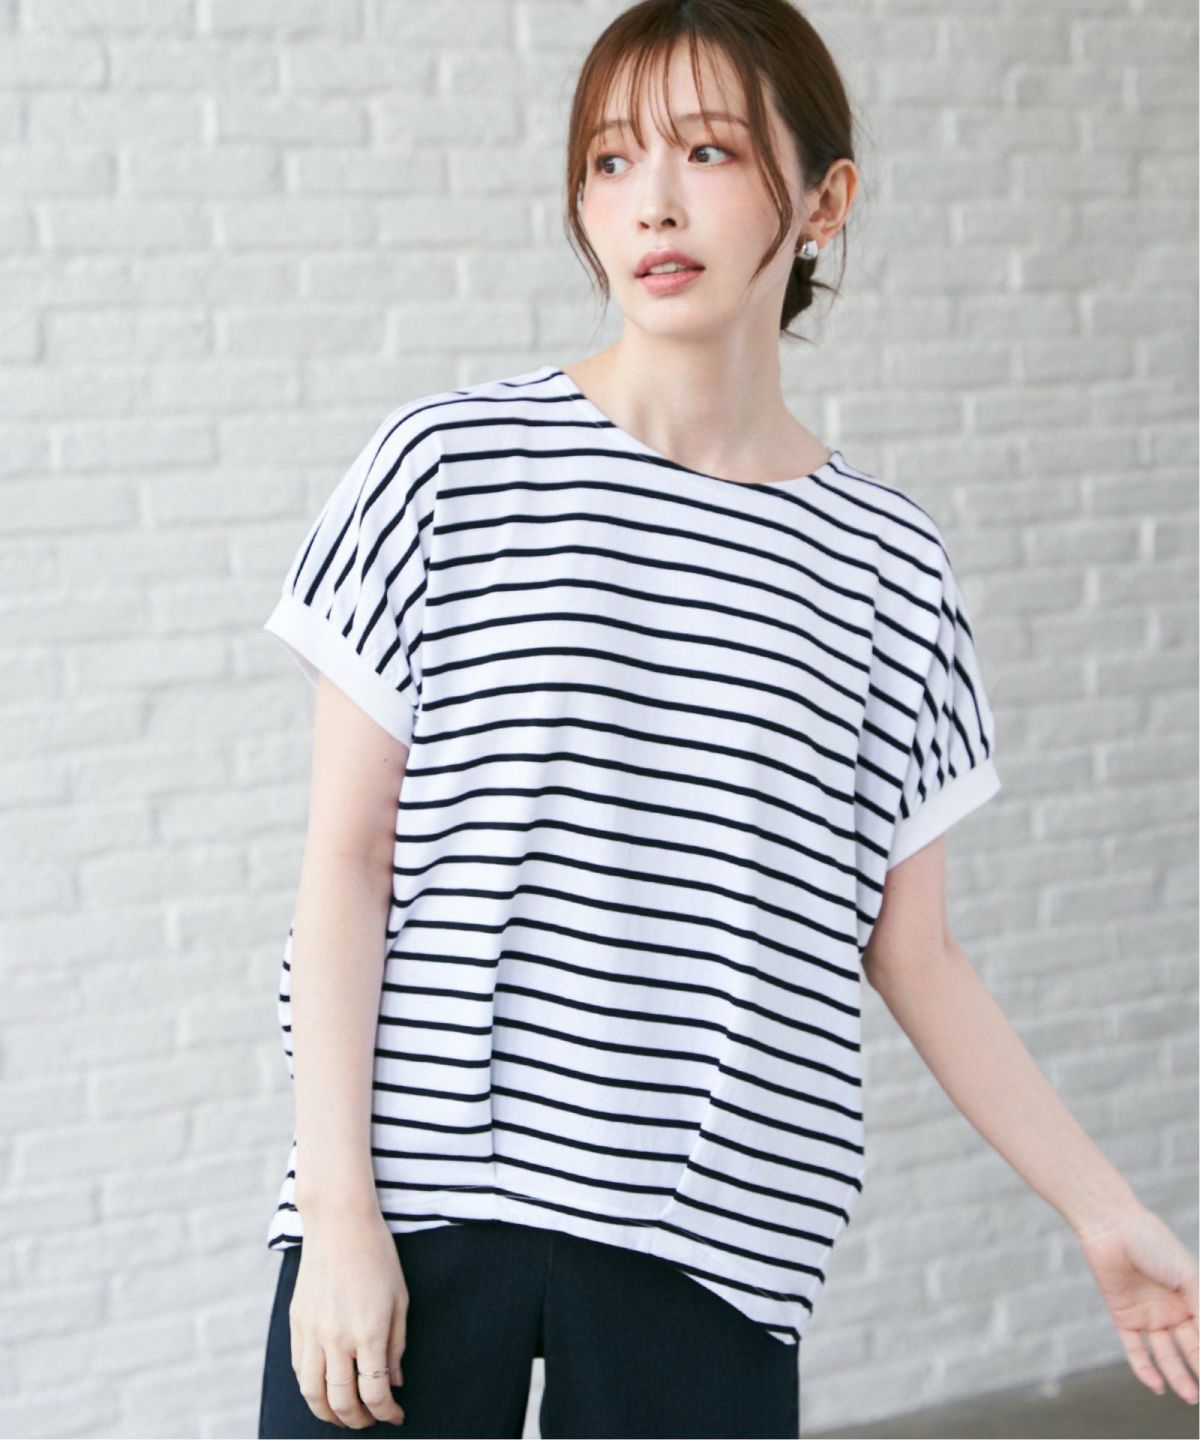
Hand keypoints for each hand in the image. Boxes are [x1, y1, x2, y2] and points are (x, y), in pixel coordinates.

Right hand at [288, 1206, 408, 1429]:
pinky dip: (311, 1389)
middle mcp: (336, 1338)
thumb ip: (396, 1345)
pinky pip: (299, 1370)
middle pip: (341, 1401)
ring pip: (312, 1393)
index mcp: (368, 1332)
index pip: (374, 1392)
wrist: (339, 1223)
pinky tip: (324, 1390)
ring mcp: (312, 1332)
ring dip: (328, 1414)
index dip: (387, 1412)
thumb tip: (393, 1383)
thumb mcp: (400, 1299)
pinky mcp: (296, 1323)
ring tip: (345, 1416)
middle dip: (358, 1420)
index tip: (396, 1415)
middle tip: (371, 1420)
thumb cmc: (378, 1256)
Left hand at [1075, 1204, 1198, 1404]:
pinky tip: (1156, 1386)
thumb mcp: (1187, 1276)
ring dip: (1175, 1375)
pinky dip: (1144, 1368)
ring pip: (1164, 1353)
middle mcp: (1170, 1310)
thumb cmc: (1153, 1243)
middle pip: (1189, 1348)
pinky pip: (1135, 1348)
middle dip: (1198, 1370)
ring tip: (1188, 1395)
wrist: (1111, 1226)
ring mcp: (1147, 1314)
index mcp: (1190, 1298)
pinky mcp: (1123, 1316)